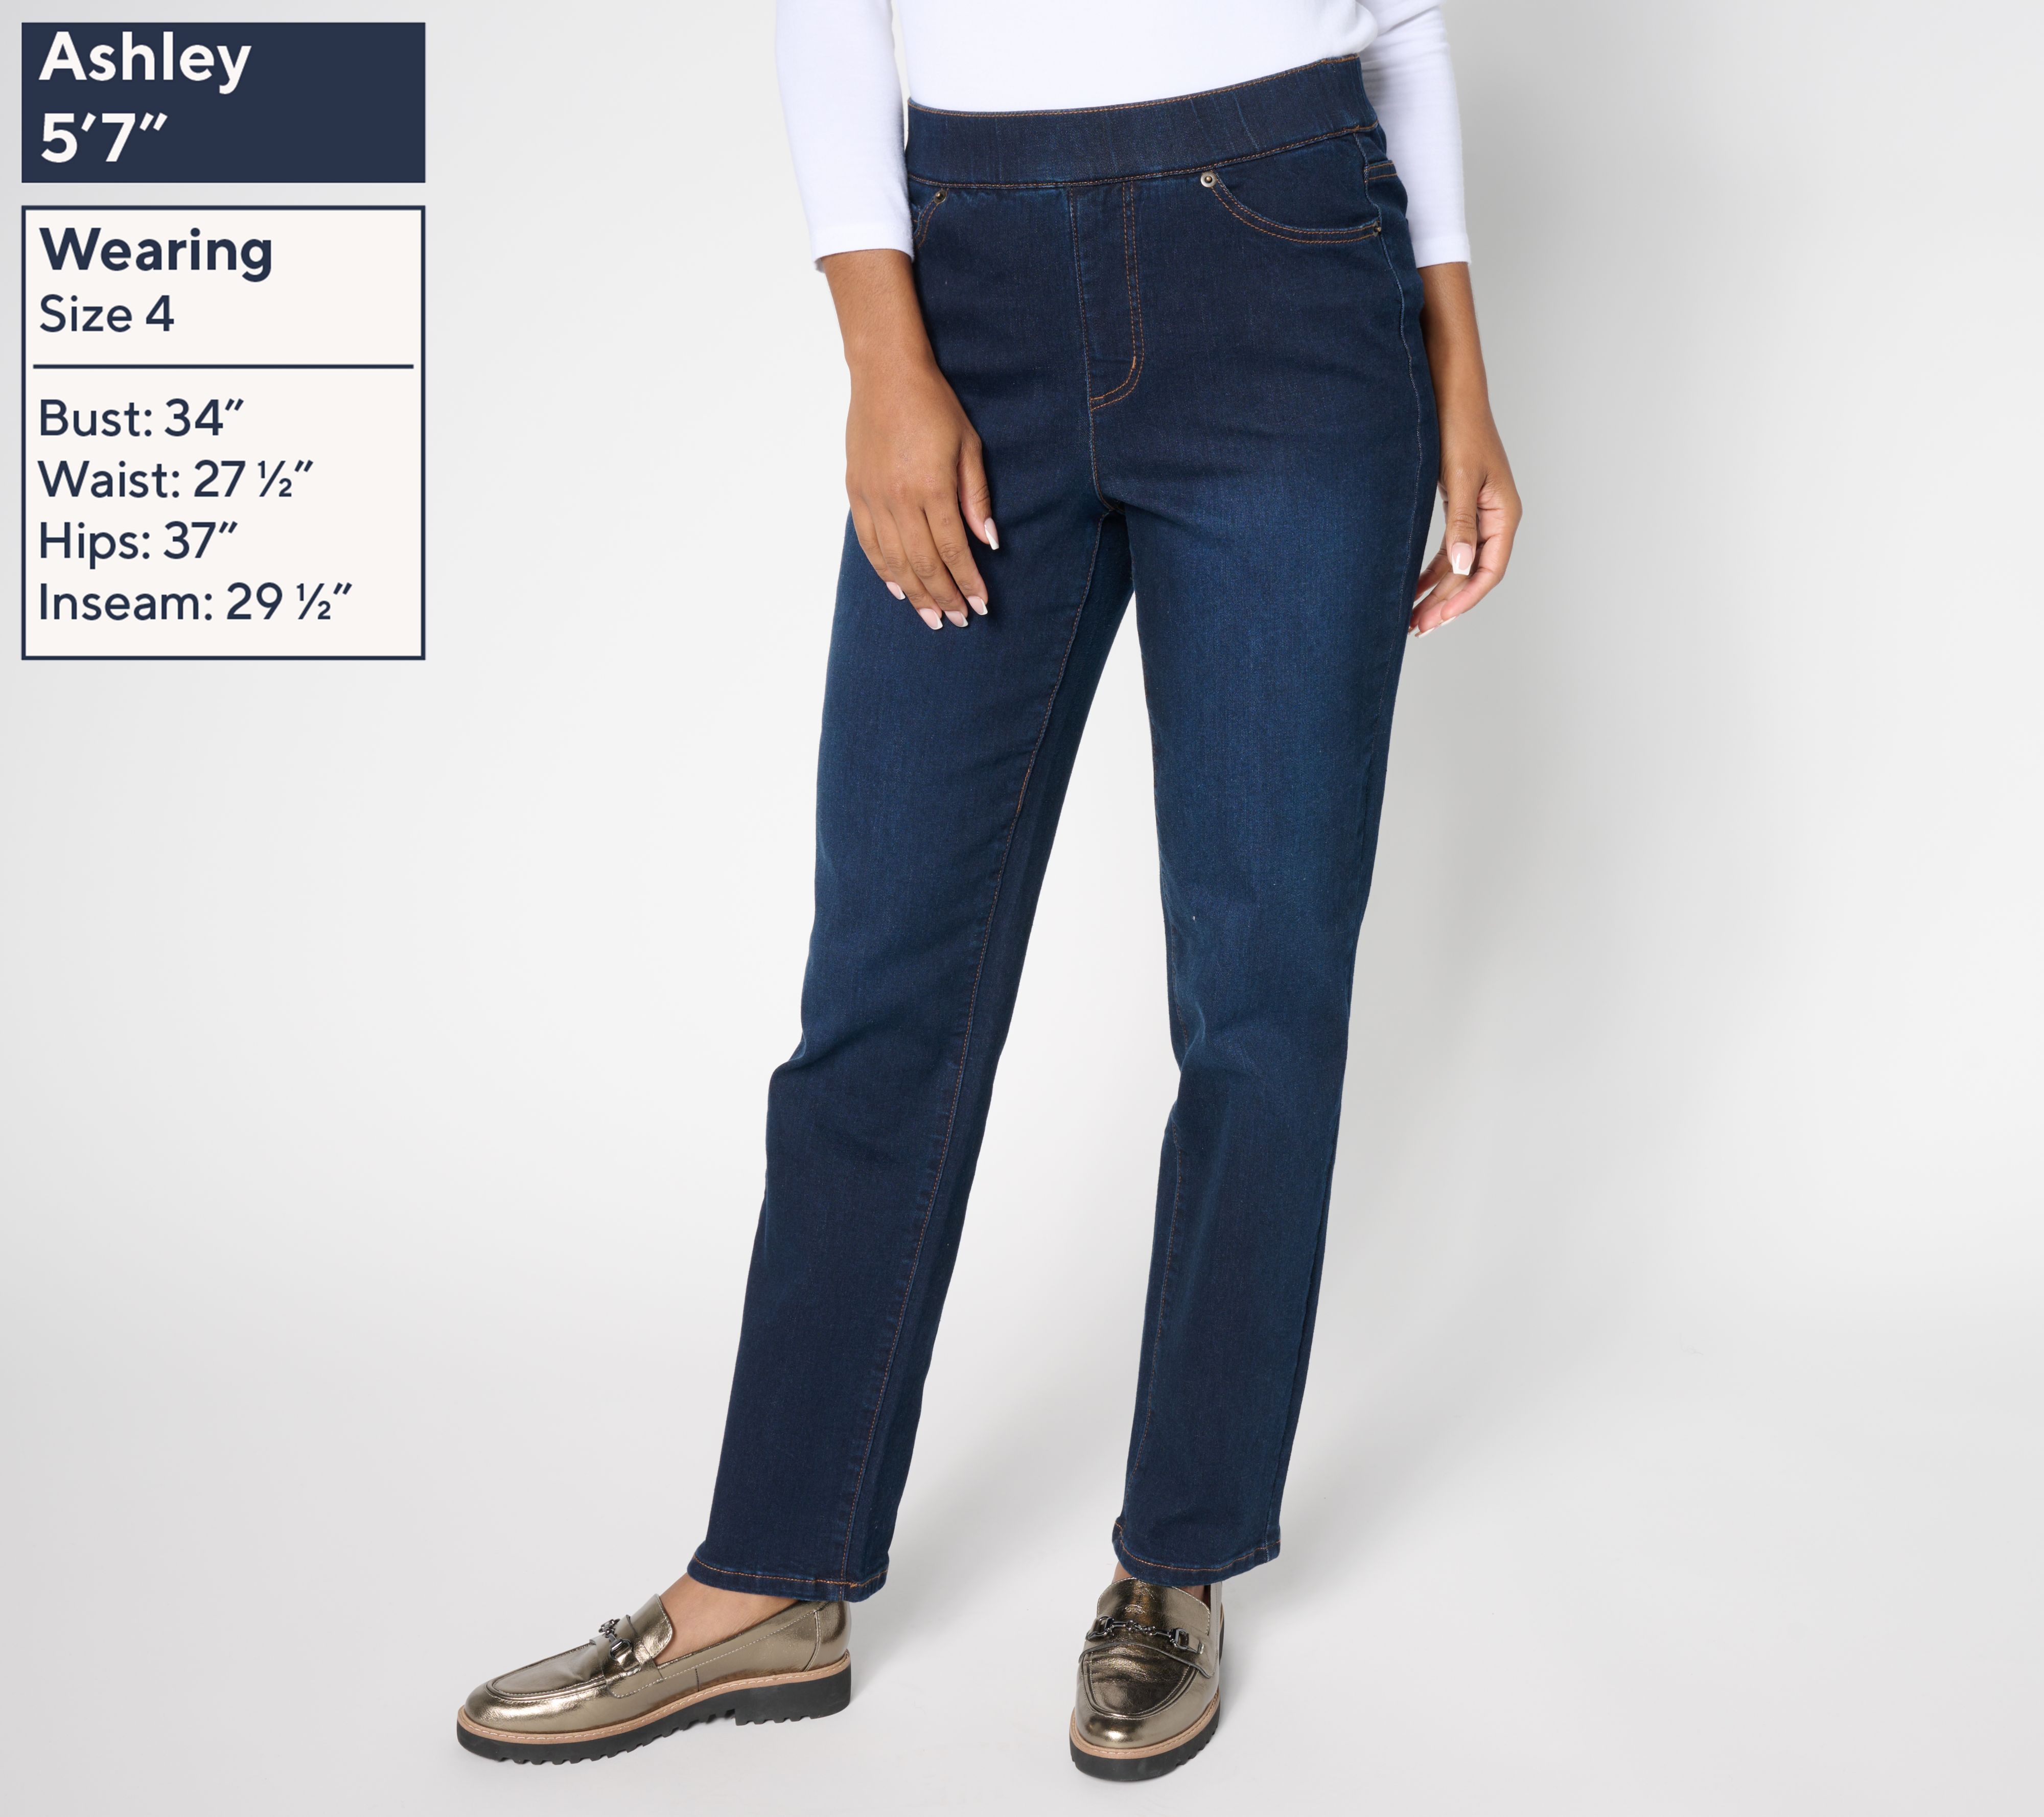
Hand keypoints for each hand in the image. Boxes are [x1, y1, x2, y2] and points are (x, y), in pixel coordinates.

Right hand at [823, 250, 994, 630]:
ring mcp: (873, 497)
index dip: (968, 582)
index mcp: (931, 487)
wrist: (885, 374)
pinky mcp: (856, 492)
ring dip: (914, 593)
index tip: (981, 605)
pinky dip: (883, 570)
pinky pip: (868, 543)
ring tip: (931, 616)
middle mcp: (899, 499)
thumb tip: (989, 542)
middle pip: (923, 563)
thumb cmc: (934, 405)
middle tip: (958, 621)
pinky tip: (897, 588)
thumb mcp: (968, 446)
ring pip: (893, 560)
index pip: (953, 550)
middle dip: (943, 597)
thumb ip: (977, 497)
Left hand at [1410, 263, 1521, 636]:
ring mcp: (1478, 511)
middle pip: (1474, 573)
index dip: (1463, 600)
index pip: (1489, 571)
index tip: (1436, 620)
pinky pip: (1450, 547)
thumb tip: (1465, 567)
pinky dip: (1433, 568)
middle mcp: (1494, 516)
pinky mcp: (1460, 503)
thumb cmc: (1459, 427)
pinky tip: (1411, 585)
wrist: (1450, 390)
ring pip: (1460, 564)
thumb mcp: (1460, 478)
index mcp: (1503, 514)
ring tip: (1411, 616)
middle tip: (1416, 628)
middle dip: (1446, 603)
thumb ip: (1461, 524)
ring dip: (1437, 590)